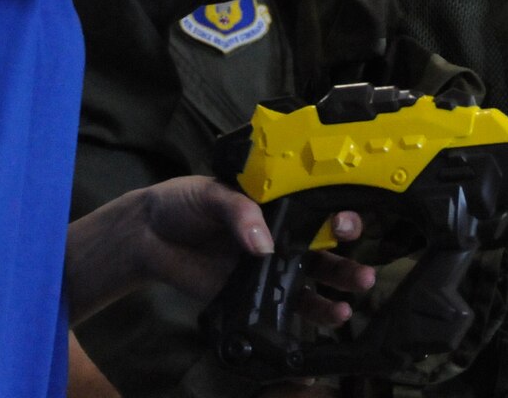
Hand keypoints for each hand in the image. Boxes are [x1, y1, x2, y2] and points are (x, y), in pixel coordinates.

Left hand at [115, 178, 375, 326]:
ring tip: (358, 287)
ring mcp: (272, 262)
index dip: (337, 208)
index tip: (345, 219)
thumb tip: (263, 244)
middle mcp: (281, 229)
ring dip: (342, 279)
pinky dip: (317, 310)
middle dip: (349, 246)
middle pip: (326, 237)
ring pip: (318, 271)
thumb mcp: (209, 193)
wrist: (149, 237)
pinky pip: (293, 303)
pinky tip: (334, 314)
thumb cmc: (182, 203)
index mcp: (275, 199)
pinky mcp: (258, 292)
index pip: (315, 200)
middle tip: (356, 254)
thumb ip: (239, 211)